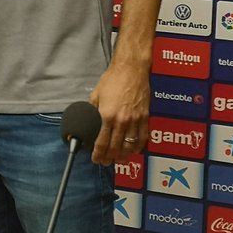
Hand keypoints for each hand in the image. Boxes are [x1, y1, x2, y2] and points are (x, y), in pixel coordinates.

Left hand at [87, 50, 150, 165]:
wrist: (131, 70)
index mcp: (107, 116)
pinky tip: (133, 151)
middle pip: (115, 148)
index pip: (101, 142)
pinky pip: (143, 138)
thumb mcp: (96, 95)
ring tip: (119, 160)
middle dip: (109, 158)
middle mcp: (121, 121)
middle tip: (105, 162)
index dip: (98, 154)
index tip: (96, 159)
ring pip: (130, 146)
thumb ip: (92, 110)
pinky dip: (138, 147)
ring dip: (124, 156)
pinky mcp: (145, 117)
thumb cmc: (113, 80)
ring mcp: (135, 120)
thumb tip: (87, 121)